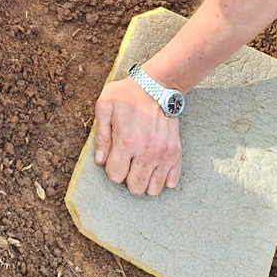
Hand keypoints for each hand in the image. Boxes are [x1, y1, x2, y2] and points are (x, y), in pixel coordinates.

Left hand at [93, 77, 181, 195]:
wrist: (157, 86)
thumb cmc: (127, 95)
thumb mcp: (105, 107)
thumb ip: (101, 136)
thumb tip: (100, 160)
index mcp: (127, 143)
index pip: (116, 176)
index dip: (112, 169)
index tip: (114, 158)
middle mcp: (147, 153)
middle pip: (136, 187)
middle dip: (128, 179)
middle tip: (127, 163)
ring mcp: (164, 155)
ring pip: (154, 189)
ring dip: (145, 181)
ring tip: (141, 167)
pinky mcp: (175, 153)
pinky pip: (172, 181)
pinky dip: (163, 179)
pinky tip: (155, 167)